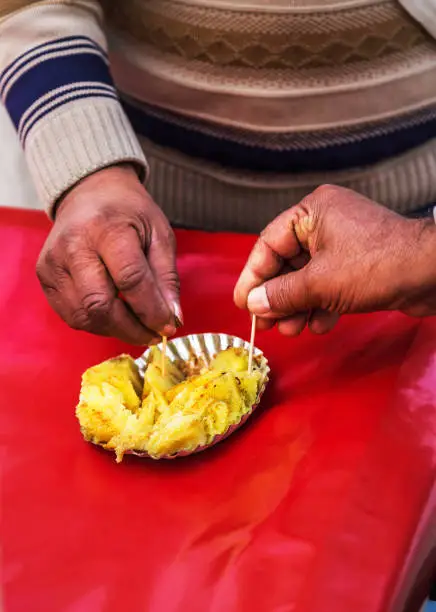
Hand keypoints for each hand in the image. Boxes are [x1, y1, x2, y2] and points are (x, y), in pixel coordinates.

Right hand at [36, 165, 181, 344]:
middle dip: (131, 329)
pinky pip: (71, 315)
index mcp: (106, 229)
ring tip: (137, 326)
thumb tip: (172, 319)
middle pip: (100, 305)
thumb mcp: (160, 235)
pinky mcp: (45, 276)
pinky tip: (115, 316)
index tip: (168, 326)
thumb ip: (167, 278)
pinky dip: (97, 323)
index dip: (151, 310)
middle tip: (154, 334)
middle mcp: (72, 246)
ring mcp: (53, 263)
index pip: (130, 280)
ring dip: (115, 330)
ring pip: (84, 317)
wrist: (89, 192)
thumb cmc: (129, 212)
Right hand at [234, 185, 435, 335]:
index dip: (253, 276)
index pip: (269, 243)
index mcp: (312, 212)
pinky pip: (329, 284)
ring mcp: (343, 244)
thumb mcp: (320, 282)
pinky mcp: (358, 264)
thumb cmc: (377, 265)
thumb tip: (254, 304)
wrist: (432, 273)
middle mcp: (325, 223)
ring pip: (308, 277)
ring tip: (291, 330)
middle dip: (278, 297)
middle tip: (266, 323)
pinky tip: (318, 325)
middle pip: (287, 263)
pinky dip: (321, 305)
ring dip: (298, 306)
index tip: (242, 303)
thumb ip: (282, 294)